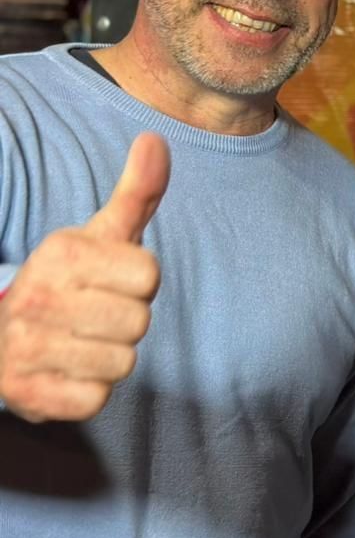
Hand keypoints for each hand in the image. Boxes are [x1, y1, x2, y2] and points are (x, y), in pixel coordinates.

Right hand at [0, 133, 169, 422]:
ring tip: (80, 341)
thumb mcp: (102, 234)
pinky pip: (96, 399)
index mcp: (61, 254)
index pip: (150, 277)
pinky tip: (67, 371)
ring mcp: (27, 348)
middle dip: (127, 320)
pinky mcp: (27, 395)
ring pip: (122, 362)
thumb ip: (138, 191)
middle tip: (95, 314)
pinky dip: (90, 391)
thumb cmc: (69, 281)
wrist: (1, 336)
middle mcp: (37, 298)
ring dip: (110, 357)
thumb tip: (156, 138)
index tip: (110, 280)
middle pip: (140, 322)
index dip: (140, 282)